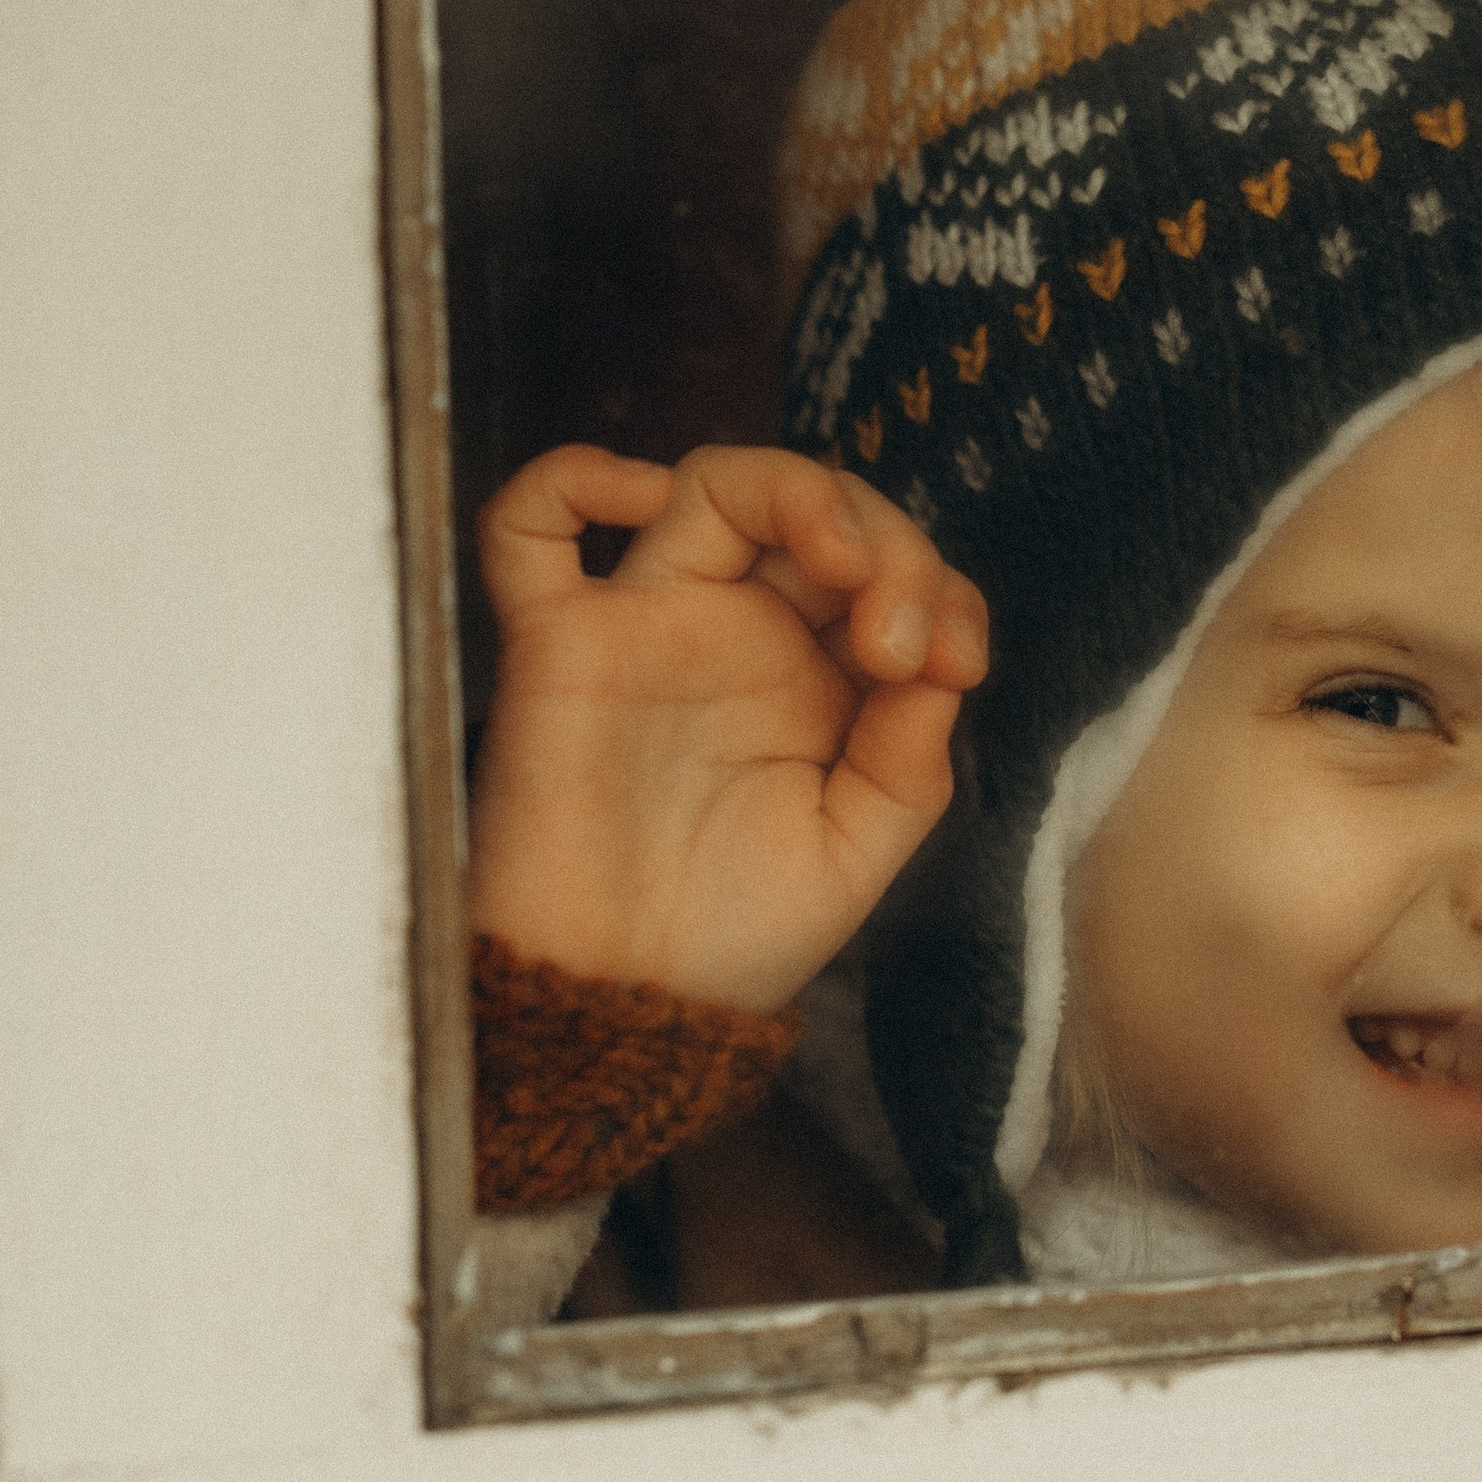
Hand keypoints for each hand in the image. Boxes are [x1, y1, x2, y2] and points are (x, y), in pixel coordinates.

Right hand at [466, 443, 988, 1013]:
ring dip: (796, 493)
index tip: (953, 668)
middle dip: (891, 547)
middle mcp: (736, 633)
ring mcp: (647, 627)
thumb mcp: (853, 853)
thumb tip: (937, 661)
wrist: (619, 1006)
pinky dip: (572, 476)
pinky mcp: (558, 644)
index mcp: (815, 676)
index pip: (890, 573)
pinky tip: (643, 496)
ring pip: (712, 486)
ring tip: (843, 566)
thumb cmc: (727, 937)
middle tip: (901, 641)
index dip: (940, 593)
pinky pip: (528, 527)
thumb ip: (906, 760)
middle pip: (818, 512)